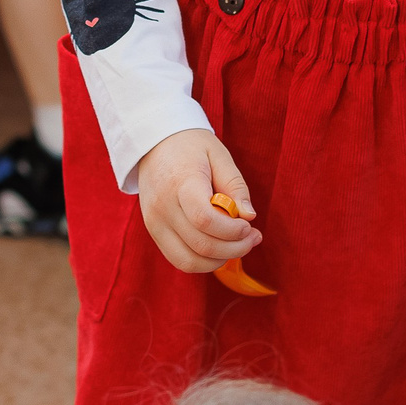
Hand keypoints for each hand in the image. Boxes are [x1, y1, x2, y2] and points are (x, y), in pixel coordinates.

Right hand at [133, 129, 260, 274]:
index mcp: (181, 182)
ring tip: (236, 245)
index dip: (231, 230)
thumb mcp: (219, 155)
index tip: (248, 225)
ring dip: (219, 260)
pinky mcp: (153, 231)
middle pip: (200, 245)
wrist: (153, 143)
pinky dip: (203, 261)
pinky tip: (218, 247)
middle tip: (252, 237)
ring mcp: (154, 222)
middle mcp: (163, 206)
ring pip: (189, 261)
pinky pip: (179, 259)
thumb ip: (235, 186)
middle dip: (234, 248)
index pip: (204, 219)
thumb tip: (249, 216)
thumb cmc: (191, 147)